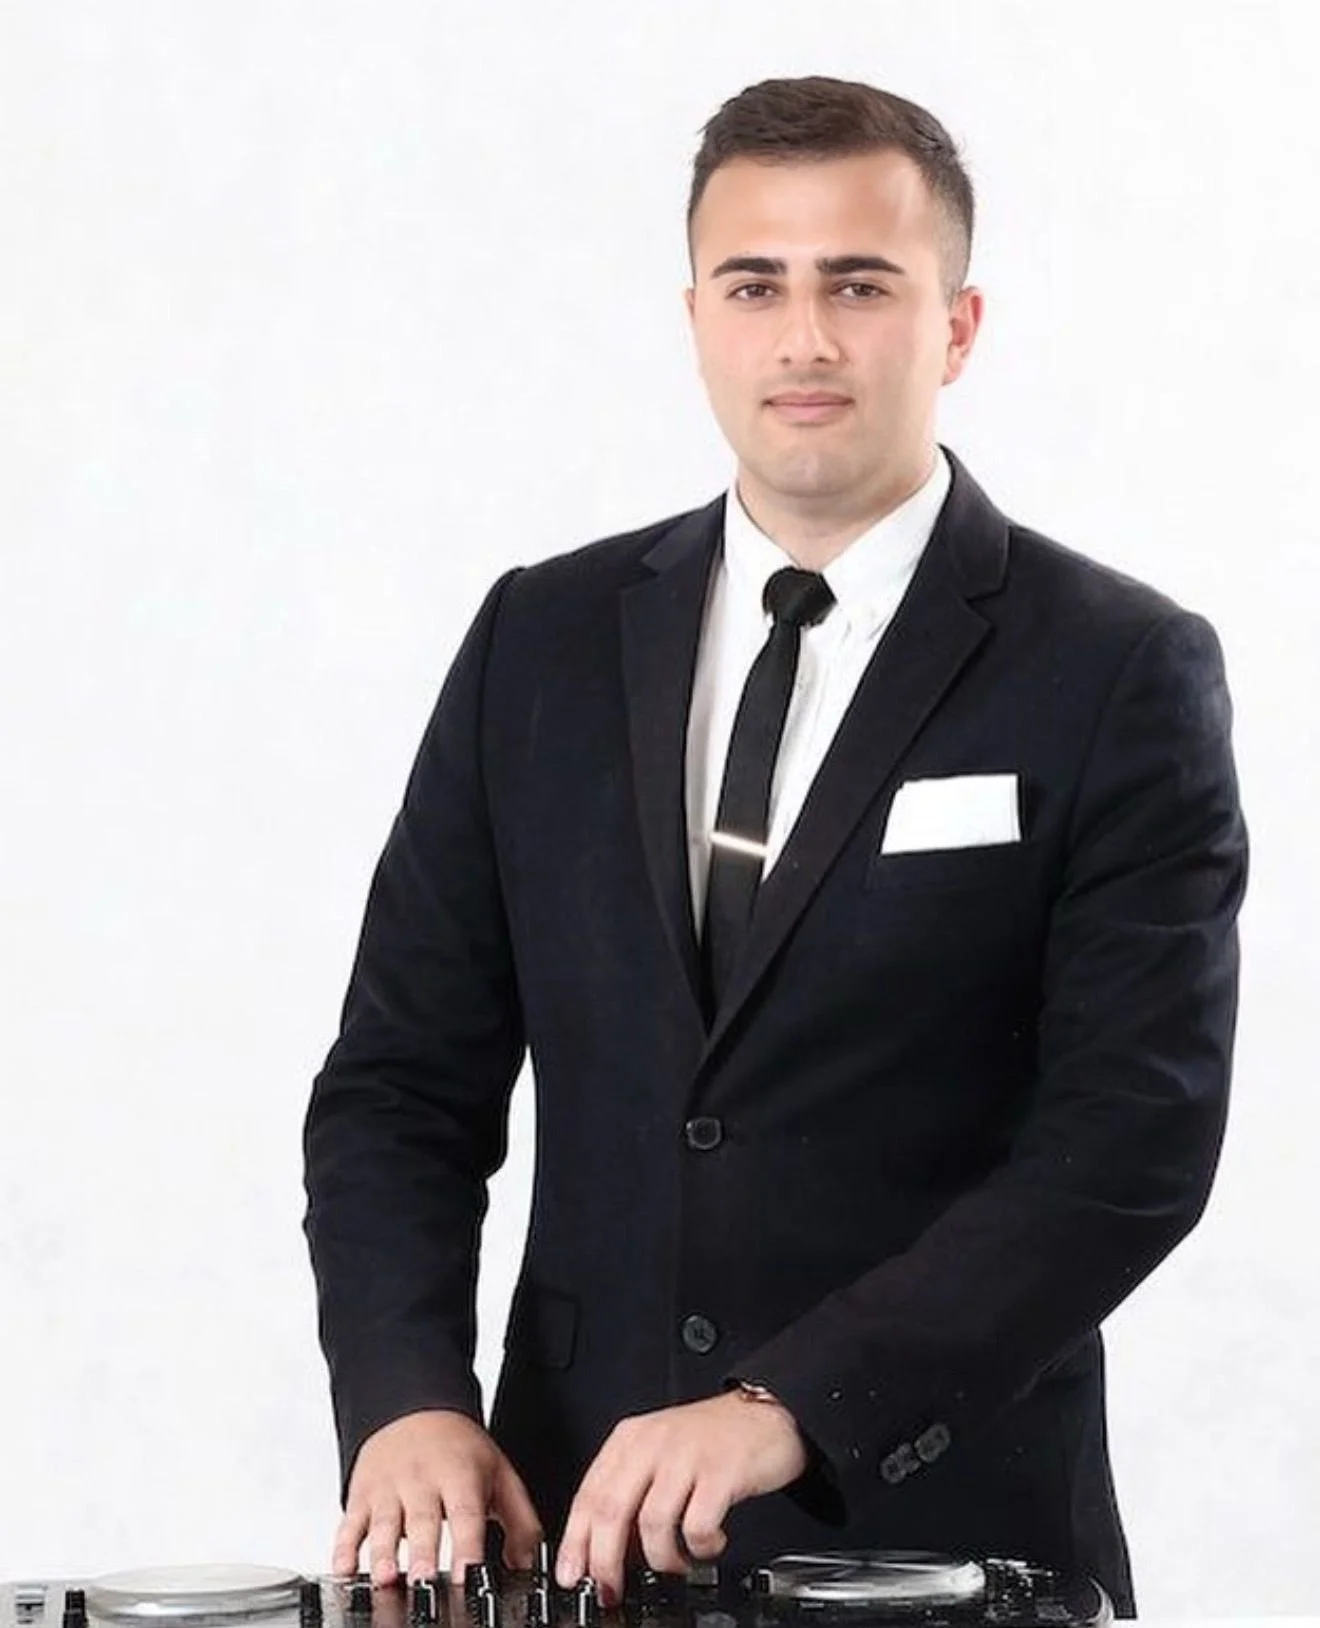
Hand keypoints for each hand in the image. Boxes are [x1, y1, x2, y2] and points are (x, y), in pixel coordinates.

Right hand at [332, 1408, 542, 1585]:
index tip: (469, 1576)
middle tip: (425, 1582)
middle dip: (423, 1553)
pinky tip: (343, 1568)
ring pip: (383, 1523)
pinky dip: (343, 1547)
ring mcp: (388, 1488)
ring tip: (387, 1578)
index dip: (468, 1546)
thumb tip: (527, 1568)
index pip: (466, 1513)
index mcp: (460, 1477)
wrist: (416, 1405)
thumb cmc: (458, 1449)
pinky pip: (349, 1522)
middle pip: (422, 1520)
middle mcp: (422, 1481)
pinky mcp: (361, 1494)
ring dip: (383, 1553)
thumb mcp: (500, 1475)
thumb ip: (520, 1523)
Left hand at [554, 1391, 808, 1602]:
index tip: (572, 1574)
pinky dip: (700, 1548)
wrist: (766, 1412)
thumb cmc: (710, 1439)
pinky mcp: (721, 1472)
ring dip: (660, 1559)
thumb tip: (607, 1549)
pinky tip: (709, 1544)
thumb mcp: (658, 1453)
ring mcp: (687, 1456)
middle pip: (611, 1510)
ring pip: (652, 1523)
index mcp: (631, 1439)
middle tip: (610, 1590)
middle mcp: (654, 1444)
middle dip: (605, 1561)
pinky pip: (697, 1526)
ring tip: (676, 1566)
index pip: (588, 1494)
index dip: (575, 1541)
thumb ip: (630, 1491)